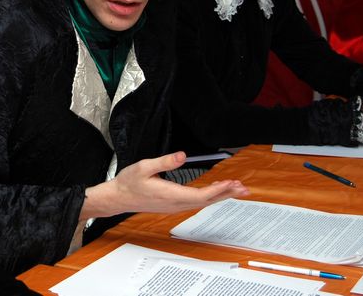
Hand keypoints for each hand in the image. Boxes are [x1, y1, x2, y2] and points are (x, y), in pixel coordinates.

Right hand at [80, 152, 247, 219]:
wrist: (118, 198)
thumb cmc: (129, 182)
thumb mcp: (144, 167)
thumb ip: (164, 161)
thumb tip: (182, 156)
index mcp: (170, 195)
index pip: (200, 195)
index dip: (218, 190)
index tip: (231, 183)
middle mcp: (175, 203)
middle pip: (206, 201)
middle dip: (226, 194)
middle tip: (244, 189)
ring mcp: (175, 206)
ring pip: (203, 202)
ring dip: (220, 195)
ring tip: (236, 189)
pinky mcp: (173, 204)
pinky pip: (196, 202)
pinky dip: (210, 196)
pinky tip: (216, 191)